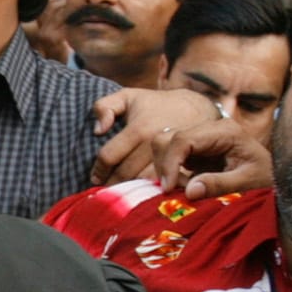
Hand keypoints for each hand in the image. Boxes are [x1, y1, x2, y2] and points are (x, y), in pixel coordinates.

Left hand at [87, 88, 223, 186]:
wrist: (197, 108)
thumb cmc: (156, 105)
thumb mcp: (128, 97)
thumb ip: (104, 107)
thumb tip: (98, 131)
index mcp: (138, 128)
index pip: (109, 157)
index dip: (98, 170)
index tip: (95, 178)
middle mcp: (154, 144)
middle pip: (124, 174)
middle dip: (112, 184)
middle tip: (106, 191)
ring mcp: (170, 156)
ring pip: (142, 182)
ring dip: (130, 191)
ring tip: (122, 194)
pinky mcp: (184, 166)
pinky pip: (162, 185)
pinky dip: (151, 191)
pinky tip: (143, 192)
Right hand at [150, 116, 274, 199]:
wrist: (273, 175)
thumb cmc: (266, 177)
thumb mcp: (248, 183)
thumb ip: (219, 185)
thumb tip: (189, 191)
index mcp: (224, 131)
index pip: (183, 139)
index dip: (170, 163)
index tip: (169, 188)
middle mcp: (209, 128)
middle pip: (167, 138)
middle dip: (165, 165)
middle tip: (177, 190)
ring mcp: (201, 137)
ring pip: (164, 145)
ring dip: (167, 169)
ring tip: (186, 188)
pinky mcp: (196, 148)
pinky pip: (172, 155)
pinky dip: (172, 172)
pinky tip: (188, 184)